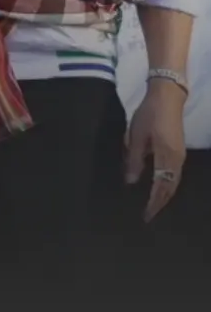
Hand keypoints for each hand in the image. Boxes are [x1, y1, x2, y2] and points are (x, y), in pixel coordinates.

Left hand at [125, 79, 187, 220]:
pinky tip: (159, 185)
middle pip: (170, 187)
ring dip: (165, 194)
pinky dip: (167, 184)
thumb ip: (135, 159)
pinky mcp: (178, 150)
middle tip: (149, 214)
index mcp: (166, 158)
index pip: (161, 187)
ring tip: (153, 204)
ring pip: (173, 181)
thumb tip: (131, 182)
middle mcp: (177, 160)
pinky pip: (174, 174)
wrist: (167, 97)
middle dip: (160, 202)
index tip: (146, 215)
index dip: (153, 202)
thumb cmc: (149, 115)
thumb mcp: (136, 136)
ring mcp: (179, 155)